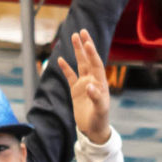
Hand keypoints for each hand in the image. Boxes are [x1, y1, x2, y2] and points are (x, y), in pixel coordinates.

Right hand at [57, 28, 112, 144]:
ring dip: (77, 52)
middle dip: (85, 45)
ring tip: (73, 36)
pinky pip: (70, 76)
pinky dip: (66, 68)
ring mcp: (84, 84)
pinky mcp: (76, 90)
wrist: (93, 130)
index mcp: (100, 83)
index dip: (92, 53)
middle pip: (88, 59)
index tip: (87, 43)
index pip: (96, 64)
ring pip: (80, 64)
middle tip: (81, 31)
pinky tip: (60, 59)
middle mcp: (93, 80)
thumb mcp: (100, 110)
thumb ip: (96, 97)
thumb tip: (90, 86)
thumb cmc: (100, 120)